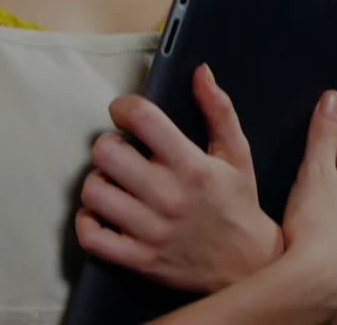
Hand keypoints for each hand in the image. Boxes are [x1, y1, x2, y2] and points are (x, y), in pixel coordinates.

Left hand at [75, 65, 282, 292]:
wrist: (248, 264)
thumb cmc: (239, 204)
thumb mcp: (238, 153)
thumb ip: (219, 109)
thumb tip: (201, 72)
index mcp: (191, 165)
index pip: (142, 119)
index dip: (123, 107)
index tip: (125, 112)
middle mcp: (168, 196)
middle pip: (106, 154)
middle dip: (108, 145)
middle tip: (121, 151)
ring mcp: (151, 230)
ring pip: (94, 193)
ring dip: (98, 182)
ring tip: (114, 182)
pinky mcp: (139, 259)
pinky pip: (92, 237)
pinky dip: (88, 221)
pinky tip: (102, 213)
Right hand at [280, 91, 336, 315]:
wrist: (320, 280)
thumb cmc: (316, 223)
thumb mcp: (315, 170)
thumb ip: (322, 134)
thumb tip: (333, 96)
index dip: (326, 147)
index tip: (309, 149)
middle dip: (328, 179)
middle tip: (302, 180)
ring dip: (328, 210)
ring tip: (303, 212)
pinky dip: (325, 237)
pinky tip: (308, 242)